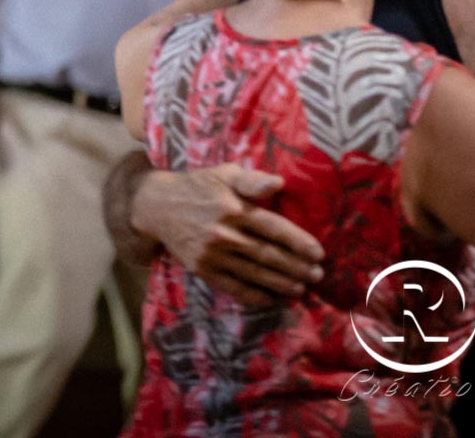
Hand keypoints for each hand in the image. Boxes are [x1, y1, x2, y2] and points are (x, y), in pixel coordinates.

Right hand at [131, 164, 325, 306]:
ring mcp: (213, 254)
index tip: (319, 254)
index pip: (274, 228)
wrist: (155, 206)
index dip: (299, 242)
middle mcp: (225, 233)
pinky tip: (270, 299)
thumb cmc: (197, 187)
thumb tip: (280, 183)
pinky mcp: (202, 269)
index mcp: (234, 208)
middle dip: (296, 267)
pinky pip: (232, 287)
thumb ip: (252, 179)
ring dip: (281, 284)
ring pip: (254, 273)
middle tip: (317, 276)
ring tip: (300, 289)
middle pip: (268, 254)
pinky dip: (253, 295)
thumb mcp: (223, 174)